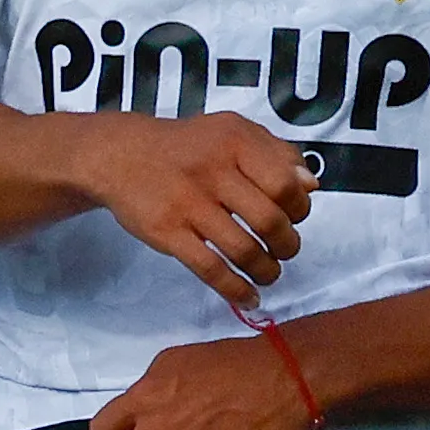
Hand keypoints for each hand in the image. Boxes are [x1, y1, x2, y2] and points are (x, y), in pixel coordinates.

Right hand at [70, 111, 314, 309]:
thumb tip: (310, 186)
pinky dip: (235, 289)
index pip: (286, 185)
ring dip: (266, 270)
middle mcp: (212, 171)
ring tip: (268, 272)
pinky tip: (248, 297)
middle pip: (269, 221)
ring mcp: (188, 203)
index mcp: (234, 142)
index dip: (299, 208)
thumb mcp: (231, 132)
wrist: (119, 155)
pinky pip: (210, 269)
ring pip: (243, 250)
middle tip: (283, 249)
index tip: (293, 217)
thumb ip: (275, 153)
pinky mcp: (167, 232)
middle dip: (287, 244)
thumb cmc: (186, 147)